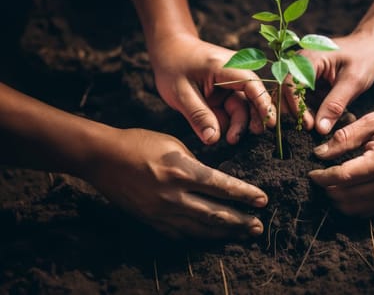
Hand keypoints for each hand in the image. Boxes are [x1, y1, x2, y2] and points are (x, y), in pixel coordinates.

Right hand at [85, 128, 267, 238]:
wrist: (102, 158)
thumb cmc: (139, 143)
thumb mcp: (173, 144)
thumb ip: (195, 164)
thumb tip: (214, 180)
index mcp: (181, 170)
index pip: (221, 186)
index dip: (244, 195)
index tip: (262, 200)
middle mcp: (173, 195)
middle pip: (215, 214)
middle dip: (240, 221)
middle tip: (258, 226)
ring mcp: (161, 212)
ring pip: (200, 228)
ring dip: (224, 233)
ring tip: (243, 234)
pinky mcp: (151, 220)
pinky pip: (180, 234)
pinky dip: (199, 236)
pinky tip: (213, 238)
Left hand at [149, 34, 275, 143]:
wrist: (168, 50)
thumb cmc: (173, 65)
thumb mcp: (180, 93)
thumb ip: (198, 115)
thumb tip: (213, 139)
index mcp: (226, 67)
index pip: (252, 84)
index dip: (263, 103)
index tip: (269, 123)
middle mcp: (234, 74)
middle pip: (252, 99)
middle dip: (251, 119)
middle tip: (240, 138)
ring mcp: (231, 84)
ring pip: (242, 108)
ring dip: (238, 124)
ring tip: (231, 139)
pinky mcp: (226, 93)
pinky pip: (232, 111)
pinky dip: (228, 122)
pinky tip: (217, 131)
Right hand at [286, 33, 373, 133]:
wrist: (368, 47)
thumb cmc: (363, 58)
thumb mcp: (353, 81)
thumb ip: (336, 104)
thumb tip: (320, 129)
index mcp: (309, 58)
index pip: (290, 84)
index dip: (296, 106)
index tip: (309, 125)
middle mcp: (299, 63)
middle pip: (284, 91)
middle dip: (293, 112)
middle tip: (309, 128)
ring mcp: (300, 71)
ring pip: (289, 96)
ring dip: (299, 112)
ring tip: (315, 125)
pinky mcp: (305, 80)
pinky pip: (299, 98)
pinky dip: (307, 109)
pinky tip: (320, 118)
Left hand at [309, 105, 373, 216]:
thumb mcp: (371, 122)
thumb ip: (344, 138)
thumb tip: (319, 153)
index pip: (343, 177)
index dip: (322, 177)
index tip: (311, 173)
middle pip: (346, 196)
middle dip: (328, 188)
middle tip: (320, 176)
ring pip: (355, 208)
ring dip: (338, 199)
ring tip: (331, 184)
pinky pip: (368, 211)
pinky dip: (353, 204)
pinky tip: (347, 191)